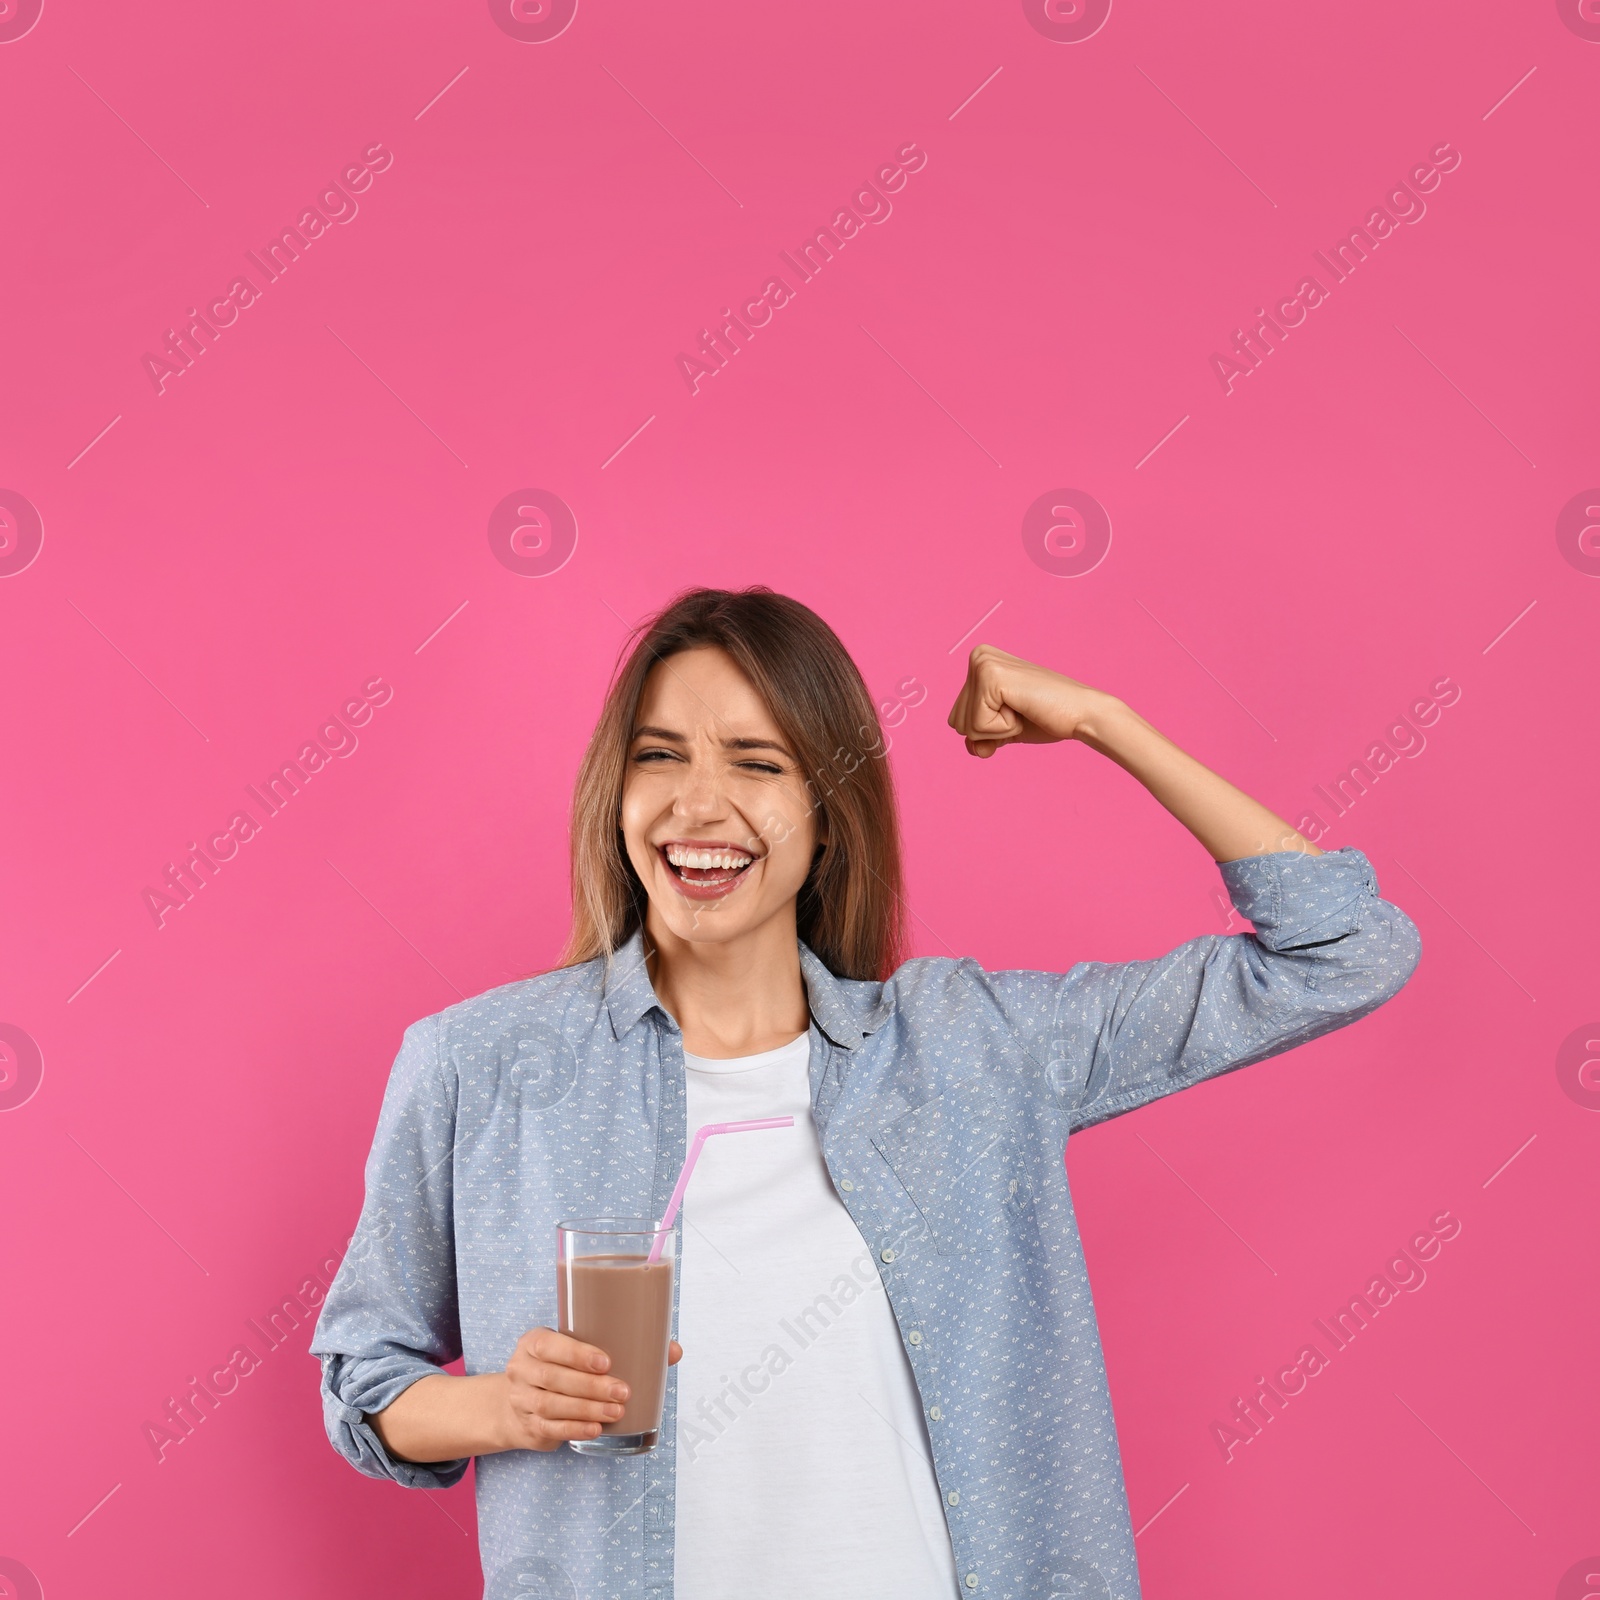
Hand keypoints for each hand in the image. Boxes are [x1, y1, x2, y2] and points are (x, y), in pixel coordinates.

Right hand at [501, 1327, 683, 1451]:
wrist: (518, 1404)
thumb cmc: (562, 1367)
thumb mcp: (578, 1351)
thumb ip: (621, 1346)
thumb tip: (673, 1350)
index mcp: (533, 1343)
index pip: (548, 1345)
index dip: (576, 1354)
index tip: (606, 1362)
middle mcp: (521, 1370)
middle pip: (554, 1379)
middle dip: (591, 1387)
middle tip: (623, 1391)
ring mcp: (521, 1401)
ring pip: (552, 1406)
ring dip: (587, 1409)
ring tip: (617, 1411)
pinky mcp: (529, 1427)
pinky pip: (551, 1430)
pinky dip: (575, 1430)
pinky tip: (597, 1429)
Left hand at [947, 645, 1116, 757]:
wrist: (1081, 714)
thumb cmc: (1047, 718)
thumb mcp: (1003, 729)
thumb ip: (981, 738)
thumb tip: (970, 748)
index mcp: (979, 662)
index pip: (957, 719)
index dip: (988, 729)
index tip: (1017, 710)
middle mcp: (978, 656)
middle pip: (956, 723)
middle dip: (991, 730)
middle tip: (1022, 710)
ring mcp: (983, 664)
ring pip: (965, 727)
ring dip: (998, 729)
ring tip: (1024, 708)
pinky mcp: (991, 677)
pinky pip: (978, 726)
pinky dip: (1003, 728)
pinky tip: (1024, 708)